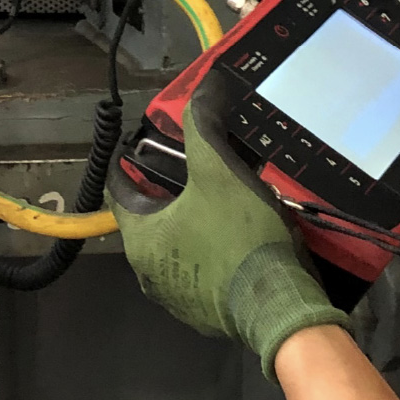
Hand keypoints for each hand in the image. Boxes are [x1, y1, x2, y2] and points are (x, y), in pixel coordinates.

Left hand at [108, 69, 347, 375]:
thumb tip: (204, 85)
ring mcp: (174, 298)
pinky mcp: (203, 313)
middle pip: (149, 219)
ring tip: (217, 199)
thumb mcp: (220, 170)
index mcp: (140, 238)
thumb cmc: (240, 236)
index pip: (119, 190)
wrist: (279, 305)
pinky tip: (234, 237)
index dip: (128, 163)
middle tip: (192, 168)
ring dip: (189, 224)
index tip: (138, 145)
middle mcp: (147, 272)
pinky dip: (208, 252)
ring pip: (174, 247)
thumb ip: (204, 125)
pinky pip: (198, 273)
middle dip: (166, 193)